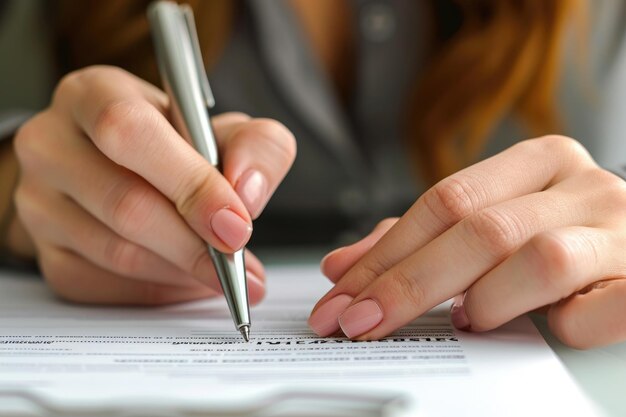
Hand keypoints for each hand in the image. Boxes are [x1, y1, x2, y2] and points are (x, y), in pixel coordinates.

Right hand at [13, 66, 295, 304]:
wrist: (122, 166)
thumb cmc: (173, 144)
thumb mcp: (224, 128)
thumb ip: (255, 146)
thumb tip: (247, 193)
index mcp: (93, 95)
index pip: (129, 132)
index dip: (189, 184)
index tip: (237, 225)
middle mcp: (52, 144)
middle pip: (124, 204)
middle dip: (194, 244)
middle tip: (239, 265)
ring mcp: (39, 202)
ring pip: (116, 253)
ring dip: (184, 272)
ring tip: (229, 275)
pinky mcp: (45, 251)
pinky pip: (104, 285)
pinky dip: (159, 290)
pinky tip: (190, 280)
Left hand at [309, 135, 625, 348]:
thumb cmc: (564, 238)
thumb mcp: (495, 223)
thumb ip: (421, 241)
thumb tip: (342, 267)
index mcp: (539, 162)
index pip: (445, 201)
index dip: (385, 253)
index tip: (341, 296)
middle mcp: (581, 186)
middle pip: (477, 229)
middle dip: (407, 283)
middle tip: (360, 322)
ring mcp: (620, 231)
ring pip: (537, 260)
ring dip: (487, 300)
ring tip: (468, 319)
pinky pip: (593, 311)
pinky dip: (557, 326)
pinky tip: (542, 327)